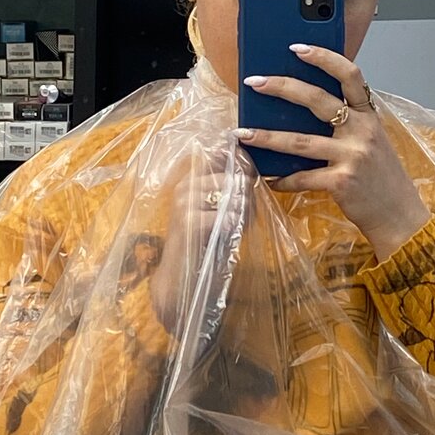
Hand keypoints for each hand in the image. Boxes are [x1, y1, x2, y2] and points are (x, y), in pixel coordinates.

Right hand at [149, 151, 254, 332]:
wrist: (181, 278)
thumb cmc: (204, 244)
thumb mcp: (221, 214)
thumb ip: (234, 194)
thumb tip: (254, 177)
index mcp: (192, 179)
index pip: (222, 156)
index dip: (243, 164)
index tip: (253, 179)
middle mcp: (186, 185)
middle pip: (232, 176)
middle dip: (248, 195)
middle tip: (248, 214)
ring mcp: (184, 201)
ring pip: (230, 194)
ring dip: (243, 211)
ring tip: (241, 225)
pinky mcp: (187, 220)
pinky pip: (224, 215)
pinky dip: (234, 225)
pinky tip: (232, 233)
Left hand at [238, 45, 429, 261]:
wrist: (399, 215)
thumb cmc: (380, 176)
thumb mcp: (370, 140)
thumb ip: (346, 123)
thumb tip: (301, 108)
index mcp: (368, 115)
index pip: (349, 75)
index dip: (324, 57)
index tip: (297, 48)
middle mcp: (362, 131)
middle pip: (317, 99)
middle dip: (282, 87)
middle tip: (254, 82)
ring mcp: (352, 156)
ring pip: (300, 141)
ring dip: (267, 137)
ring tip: (241, 134)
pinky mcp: (342, 182)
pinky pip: (303, 177)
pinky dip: (282, 179)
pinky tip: (268, 179)